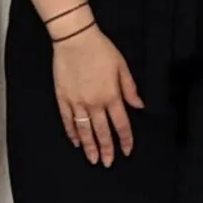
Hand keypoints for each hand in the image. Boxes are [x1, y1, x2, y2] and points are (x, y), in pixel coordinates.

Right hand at [54, 26, 142, 166]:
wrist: (75, 39)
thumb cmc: (101, 50)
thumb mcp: (122, 66)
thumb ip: (130, 89)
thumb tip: (139, 106)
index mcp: (111, 96)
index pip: (120, 124)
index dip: (124, 139)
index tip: (126, 151)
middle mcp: (95, 103)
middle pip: (102, 132)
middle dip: (106, 149)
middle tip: (107, 163)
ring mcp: (77, 102)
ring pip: (84, 130)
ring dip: (89, 146)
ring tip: (92, 159)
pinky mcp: (63, 98)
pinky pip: (67, 120)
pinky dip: (72, 132)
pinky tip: (75, 141)